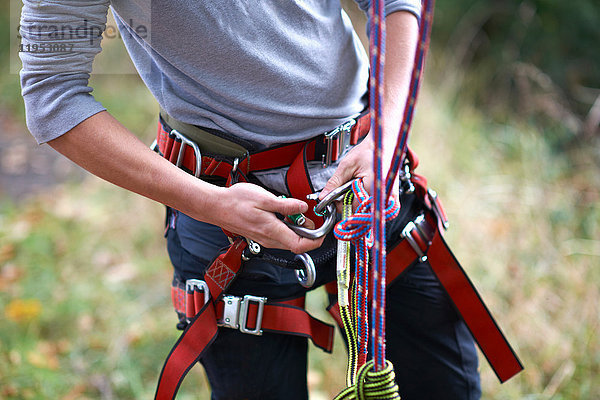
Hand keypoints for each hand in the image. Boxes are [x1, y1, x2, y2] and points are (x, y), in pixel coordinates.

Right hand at [208, 182, 323, 252]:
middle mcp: (269, 239)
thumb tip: (303, 208)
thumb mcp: (265, 198)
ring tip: (290, 210)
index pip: (301, 245)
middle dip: (306, 230)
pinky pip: (279, 235)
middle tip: (303, 213)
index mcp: (272, 231)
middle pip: (297, 242)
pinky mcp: (261, 235)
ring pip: (288, 239)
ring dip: (295, 227)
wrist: (217, 206)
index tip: (323, 231)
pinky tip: (280, 213)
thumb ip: (286, 205)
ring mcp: (265, 239)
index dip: (316, 241)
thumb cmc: (236, 201)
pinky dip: (286, 226)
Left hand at [319, 138, 399, 212]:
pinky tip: (364, 187)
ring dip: (357, 200)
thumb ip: (334, 183)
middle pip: (358, 210)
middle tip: (347, 186)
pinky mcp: (390, 198)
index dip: (339, 203)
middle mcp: (384, 197)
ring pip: (365, 209)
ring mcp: (389, 199)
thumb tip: (323, 196)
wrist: (384, 142)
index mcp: (373, 189)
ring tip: (357, 184)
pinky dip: (366, 199)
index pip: (351, 207)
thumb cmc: (371, 149)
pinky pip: (374, 205)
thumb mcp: (347, 165)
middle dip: (348, 201)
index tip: (333, 198)